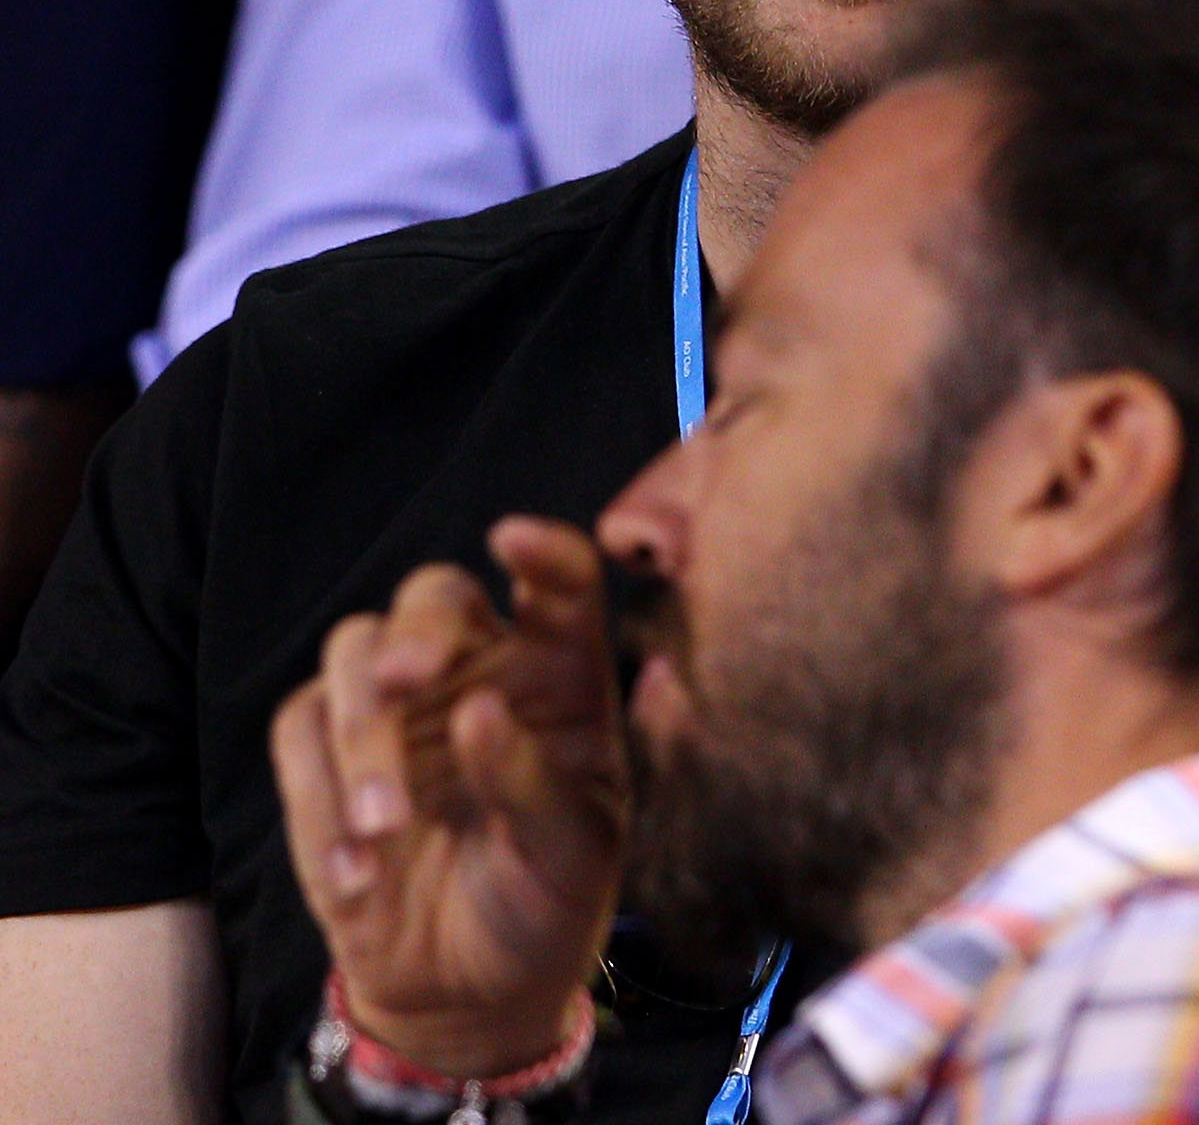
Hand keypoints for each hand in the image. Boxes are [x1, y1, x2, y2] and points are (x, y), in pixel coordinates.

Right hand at [270, 518, 628, 1079]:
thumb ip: (533, 784)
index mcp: (563, 677)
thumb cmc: (546, 899)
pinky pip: (298, 730)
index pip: (562, 587)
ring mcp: (401, 707)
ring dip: (362, 734)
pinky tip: (358, 878)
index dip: (544, 553)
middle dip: (417, 628)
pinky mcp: (329, 754)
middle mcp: (481, 671)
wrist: (473, 986)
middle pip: (435, 594)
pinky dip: (317, 798)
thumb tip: (479, 712)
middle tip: (408, 681)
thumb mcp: (571, 854)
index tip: (514, 541)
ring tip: (389, 831)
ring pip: (356, 650)